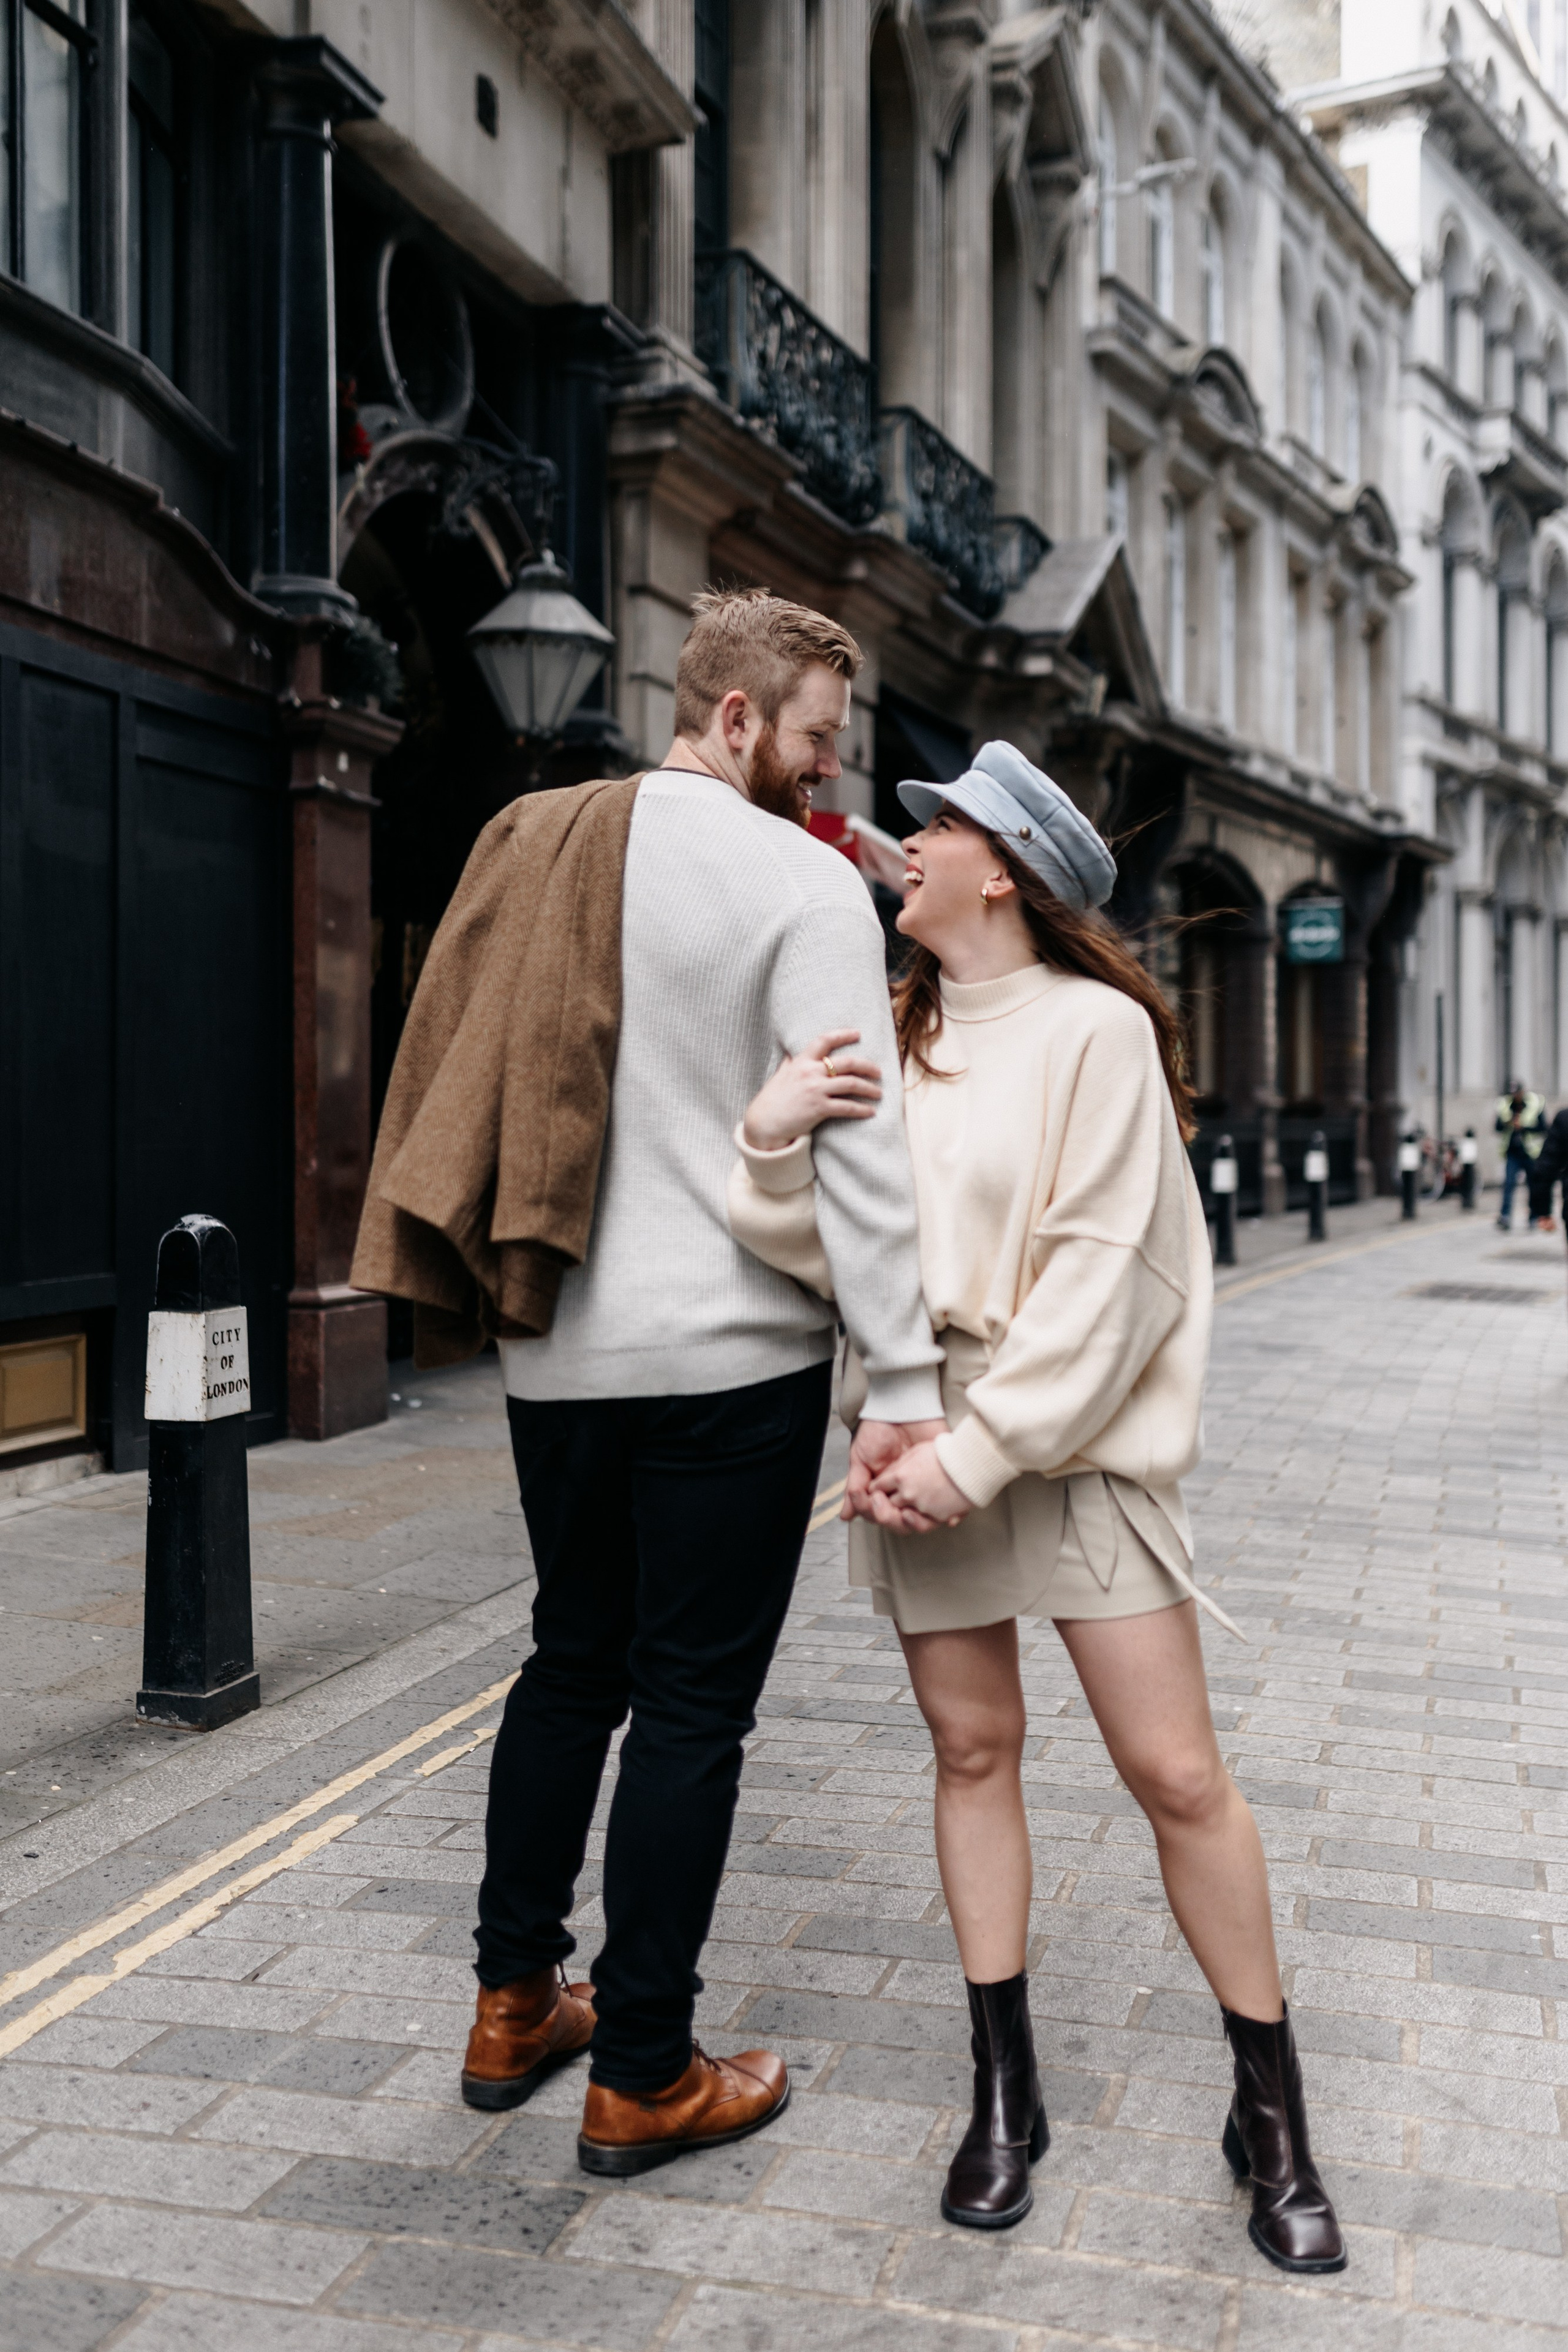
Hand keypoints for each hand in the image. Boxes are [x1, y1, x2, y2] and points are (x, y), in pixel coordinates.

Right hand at [743, 1030, 880, 1151]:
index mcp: (801, 1061)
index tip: (858, 1034)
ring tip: (879, 1093)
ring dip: (869, 1088)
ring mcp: (815, 1090)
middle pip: (847, 1062)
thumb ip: (791, 1063)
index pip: (824, 1040)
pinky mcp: (819, 1109)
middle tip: (878, 1072)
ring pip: (851, 1084)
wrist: (764, 1123)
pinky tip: (871, 1112)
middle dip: (867, 1066)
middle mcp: (810, 1072)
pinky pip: (847, 1107)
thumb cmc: (772, 1099)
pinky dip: (862, 1109)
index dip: (843, 1035)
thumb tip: (793, 1052)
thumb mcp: (781, 1074)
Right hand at [845, 1418, 946, 1525]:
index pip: (878, 1515)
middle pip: (899, 1522)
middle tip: (884, 1501)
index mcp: (884, 1490)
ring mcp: (923, 1488)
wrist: (900, 1407)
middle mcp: (903, 1493)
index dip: (873, 1513)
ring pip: (922, 1520)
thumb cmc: (878, 1430)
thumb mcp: (860, 1458)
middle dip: (889, 1518)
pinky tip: (946, 1518)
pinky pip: (948, 1507)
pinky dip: (948, 1517)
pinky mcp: (942, 1481)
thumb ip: (855, 1485)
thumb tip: (845, 1516)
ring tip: (906, 1510)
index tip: (870, 1499)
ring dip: (914, 1522)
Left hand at [870, 1440, 971, 1533]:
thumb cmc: (946, 1452)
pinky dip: (922, 1518)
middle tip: (887, 1500)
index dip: (877, 1488)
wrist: (972, 1462)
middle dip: (886, 1502)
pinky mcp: (937, 1516)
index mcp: (900, 1476)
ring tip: (908, 1507)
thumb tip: (889, 1475)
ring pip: (902, 1516)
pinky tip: (924, 1511)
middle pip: (888, 1504)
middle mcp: (908, 1494)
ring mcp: (922, 1507)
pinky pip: (923, 1522)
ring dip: (903, 1512)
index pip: (878, 1487)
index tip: (879, 1489)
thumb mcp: (917, 1451)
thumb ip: (900, 1465)